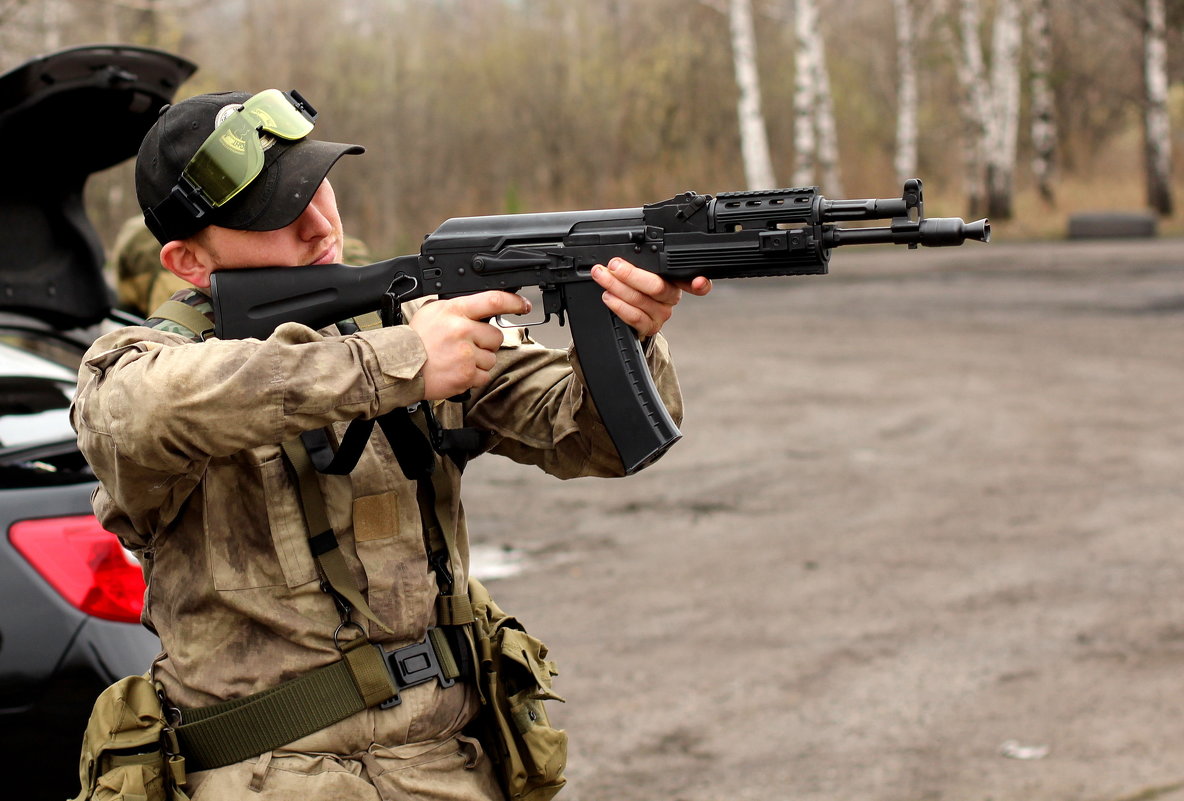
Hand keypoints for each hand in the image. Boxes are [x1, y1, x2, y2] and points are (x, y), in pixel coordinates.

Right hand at [410, 291, 530, 399]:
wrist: (400, 367)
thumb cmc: (415, 341)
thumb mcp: (432, 312)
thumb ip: (456, 307)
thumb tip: (478, 306)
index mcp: (455, 310)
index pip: (493, 300)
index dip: (513, 302)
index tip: (523, 305)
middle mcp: (462, 330)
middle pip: (496, 336)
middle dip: (485, 342)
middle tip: (466, 346)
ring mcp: (466, 354)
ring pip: (491, 358)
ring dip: (479, 361)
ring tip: (457, 359)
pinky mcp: (466, 374)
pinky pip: (484, 375)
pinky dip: (473, 377)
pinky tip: (457, 371)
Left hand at [591, 257, 711, 336]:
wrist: (633, 319)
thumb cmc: (637, 289)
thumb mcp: (642, 271)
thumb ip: (641, 262)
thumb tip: (621, 252)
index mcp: (675, 280)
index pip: (692, 280)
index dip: (699, 283)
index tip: (698, 282)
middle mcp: (671, 298)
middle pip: (657, 287)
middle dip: (631, 274)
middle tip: (614, 265)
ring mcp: (661, 314)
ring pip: (641, 300)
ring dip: (617, 287)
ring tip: (602, 277)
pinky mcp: (649, 327)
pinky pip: (635, 317)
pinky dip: (618, 305)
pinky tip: (608, 297)